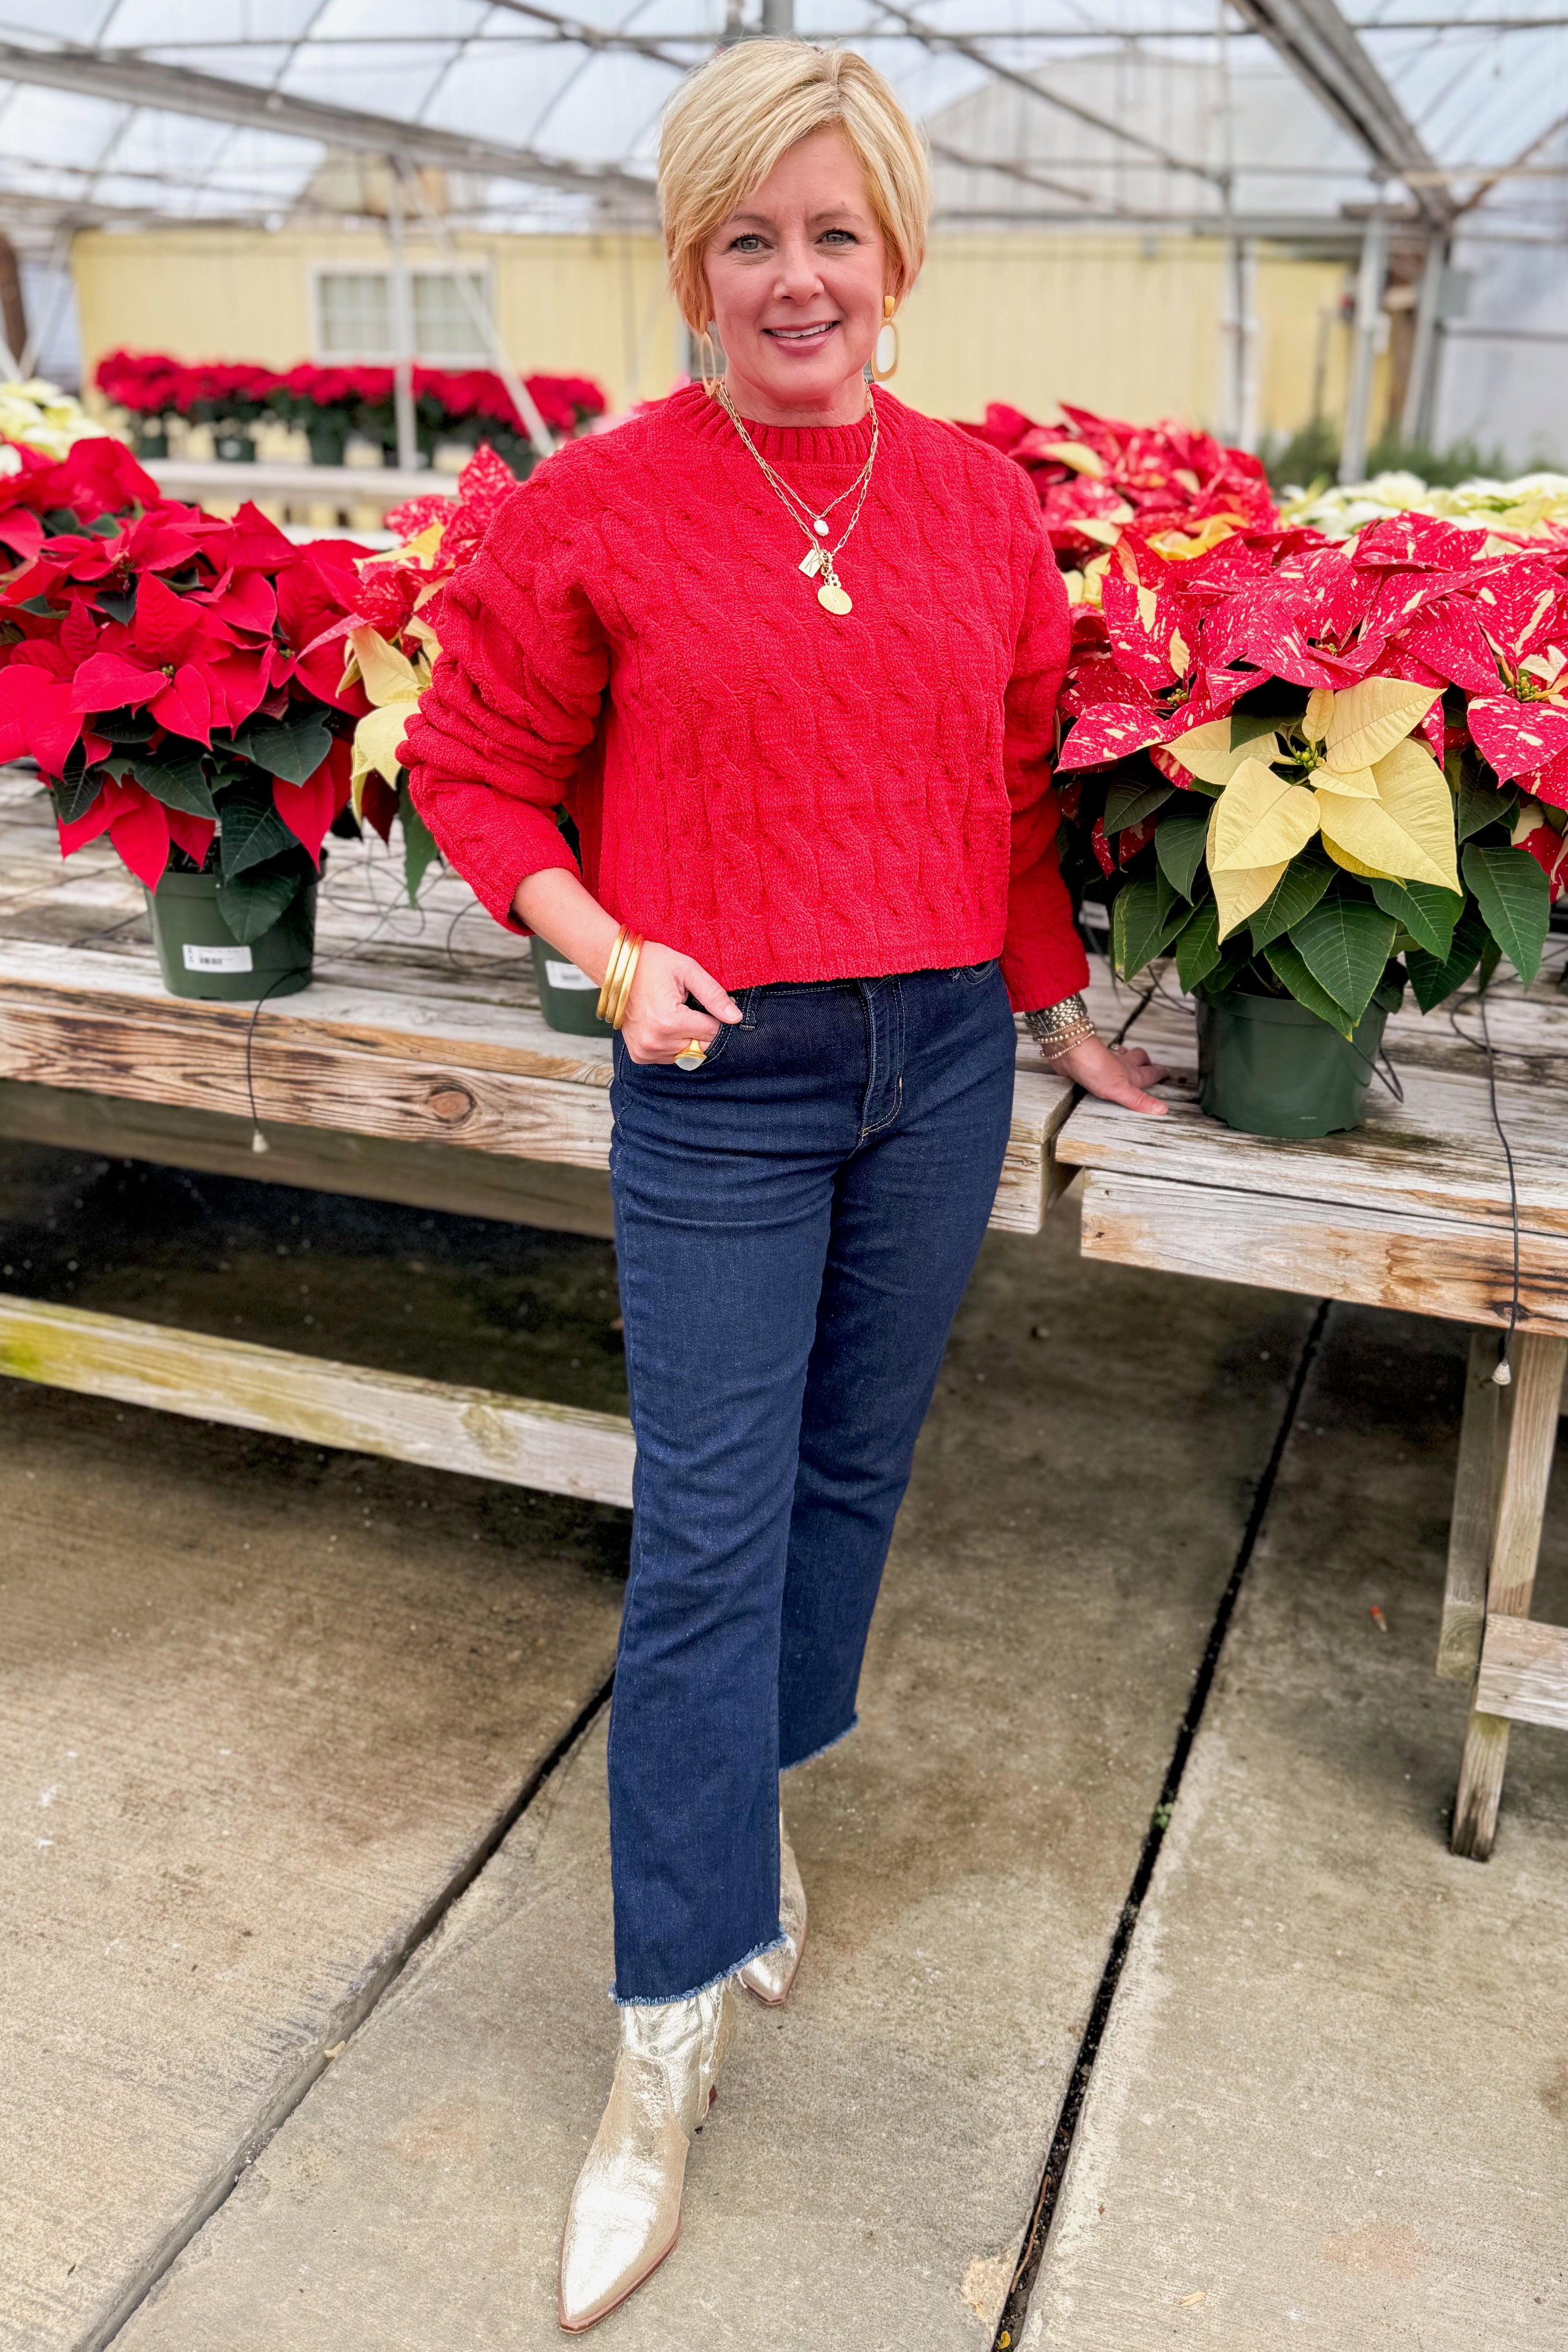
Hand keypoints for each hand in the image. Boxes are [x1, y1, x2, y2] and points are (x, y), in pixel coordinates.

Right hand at [620, 940, 741, 1063]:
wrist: (615, 969)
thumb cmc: (651, 964)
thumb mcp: (687, 970)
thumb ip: (714, 995)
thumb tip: (735, 1018)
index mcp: (670, 1021)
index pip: (712, 1032)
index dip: (715, 1017)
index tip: (703, 1003)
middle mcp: (657, 1041)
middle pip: (701, 1047)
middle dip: (701, 1029)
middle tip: (687, 1007)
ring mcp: (646, 1050)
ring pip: (687, 1054)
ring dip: (687, 1038)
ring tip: (674, 1014)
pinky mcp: (639, 1055)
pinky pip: (670, 1058)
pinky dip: (673, 1044)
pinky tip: (664, 1025)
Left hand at [1050, 1035, 1168, 1116]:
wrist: (1071, 1053)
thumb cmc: (1096, 1069)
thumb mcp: (1121, 1090)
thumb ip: (1139, 1100)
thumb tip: (1162, 1109)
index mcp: (1131, 1073)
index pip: (1150, 1073)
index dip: (1159, 1073)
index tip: (1167, 1072)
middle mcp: (1120, 1065)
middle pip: (1138, 1058)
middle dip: (1145, 1060)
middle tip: (1149, 1063)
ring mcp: (1105, 1062)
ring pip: (1120, 1056)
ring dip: (1126, 1056)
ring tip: (1128, 1059)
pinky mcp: (1089, 1062)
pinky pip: (1101, 1060)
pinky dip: (1106, 1059)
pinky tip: (1100, 1064)